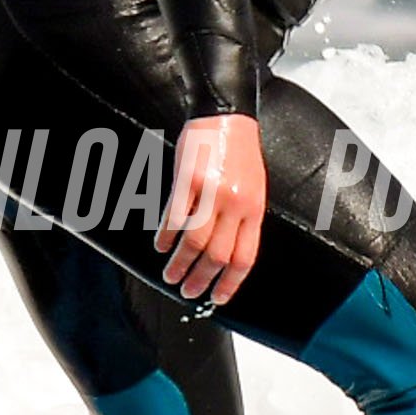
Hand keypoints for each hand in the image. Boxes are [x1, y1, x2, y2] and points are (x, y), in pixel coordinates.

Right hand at [160, 113, 266, 307]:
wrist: (227, 116)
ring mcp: (210, 192)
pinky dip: (166, 237)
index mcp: (254, 209)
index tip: (218, 298)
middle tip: (188, 292)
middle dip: (201, 280)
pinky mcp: (187, 180)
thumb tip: (230, 257)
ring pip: (193, 242)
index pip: (244, 257)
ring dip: (180, 264)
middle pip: (217, 256)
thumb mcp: (254, 188)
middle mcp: (234, 204)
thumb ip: (244, 220)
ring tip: (171, 276)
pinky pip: (174, 218)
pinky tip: (161, 247)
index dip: (230, 283)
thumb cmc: (240, 153)